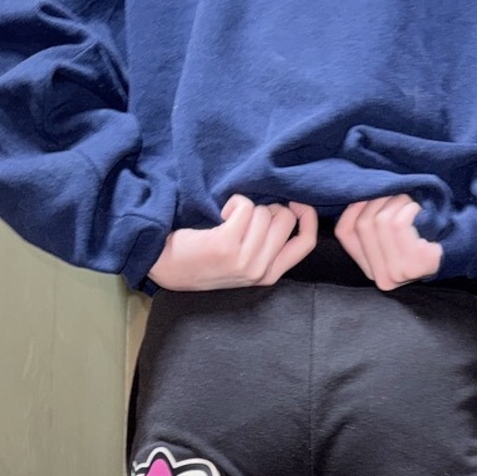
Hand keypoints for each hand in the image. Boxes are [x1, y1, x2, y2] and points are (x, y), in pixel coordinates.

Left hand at [148, 194, 318, 289]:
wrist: (168, 266)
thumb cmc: (205, 258)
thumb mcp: (244, 259)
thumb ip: (269, 244)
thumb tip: (291, 209)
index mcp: (270, 275)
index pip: (306, 243)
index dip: (307, 216)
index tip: (296, 200)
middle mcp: (260, 271)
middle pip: (285, 219)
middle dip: (267, 207)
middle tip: (245, 217)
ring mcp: (244, 261)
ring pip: (264, 212)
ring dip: (246, 207)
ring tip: (227, 220)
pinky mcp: (227, 246)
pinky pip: (245, 207)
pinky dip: (232, 204)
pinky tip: (219, 217)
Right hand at [335, 193, 442, 289]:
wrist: (456, 250)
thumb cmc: (421, 236)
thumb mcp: (391, 235)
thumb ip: (370, 223)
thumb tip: (356, 194)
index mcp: (370, 271)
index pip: (345, 233)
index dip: (352, 207)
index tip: (368, 192)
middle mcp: (380, 278)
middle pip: (364, 224)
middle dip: (380, 200)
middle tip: (398, 195)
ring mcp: (397, 274)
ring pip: (382, 221)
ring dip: (397, 202)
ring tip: (410, 203)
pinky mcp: (414, 265)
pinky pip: (400, 223)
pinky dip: (410, 209)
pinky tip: (419, 212)